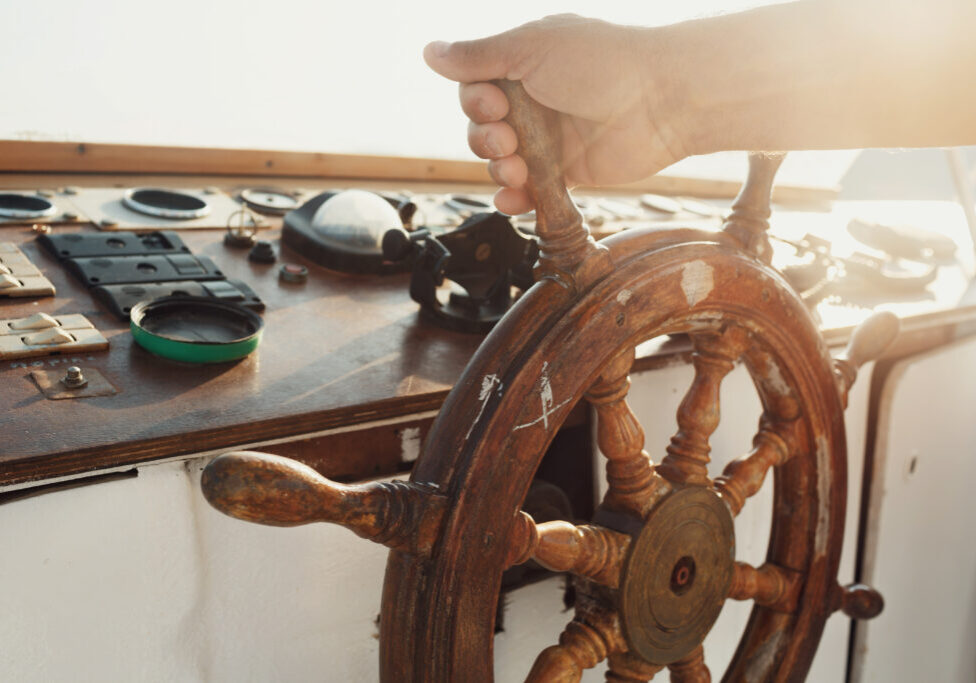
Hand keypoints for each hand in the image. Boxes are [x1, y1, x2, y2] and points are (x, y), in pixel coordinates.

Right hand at [424, 14, 687, 214]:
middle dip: (485, 138)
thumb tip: (429, 51)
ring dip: (499, 169)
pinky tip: (512, 200)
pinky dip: (515, 199)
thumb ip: (479, 56)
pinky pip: (529, 190)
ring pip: (502, 161)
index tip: (492, 104)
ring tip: (518, 168)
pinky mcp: (567, 172)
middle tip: (509, 139)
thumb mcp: (531, 49)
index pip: (475, 87)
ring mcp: (550, 137)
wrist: (661, 101)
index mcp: (524, 64)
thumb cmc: (601, 63)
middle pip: (482, 128)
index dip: (474, 102)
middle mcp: (534, 100)